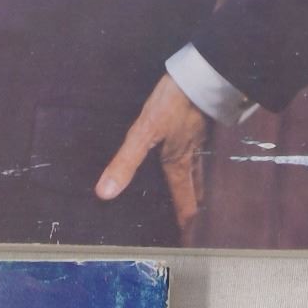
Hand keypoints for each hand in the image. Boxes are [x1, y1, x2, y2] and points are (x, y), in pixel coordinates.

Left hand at [96, 74, 209, 237]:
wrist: (201, 72)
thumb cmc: (174, 102)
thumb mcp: (144, 132)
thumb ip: (126, 162)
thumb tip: (106, 193)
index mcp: (177, 160)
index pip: (183, 196)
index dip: (184, 217)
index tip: (187, 235)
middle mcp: (191, 151)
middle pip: (195, 184)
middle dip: (195, 202)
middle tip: (195, 218)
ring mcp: (198, 134)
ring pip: (200, 164)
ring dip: (199, 180)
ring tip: (199, 190)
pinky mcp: (201, 118)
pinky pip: (200, 144)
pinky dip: (199, 154)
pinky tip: (195, 147)